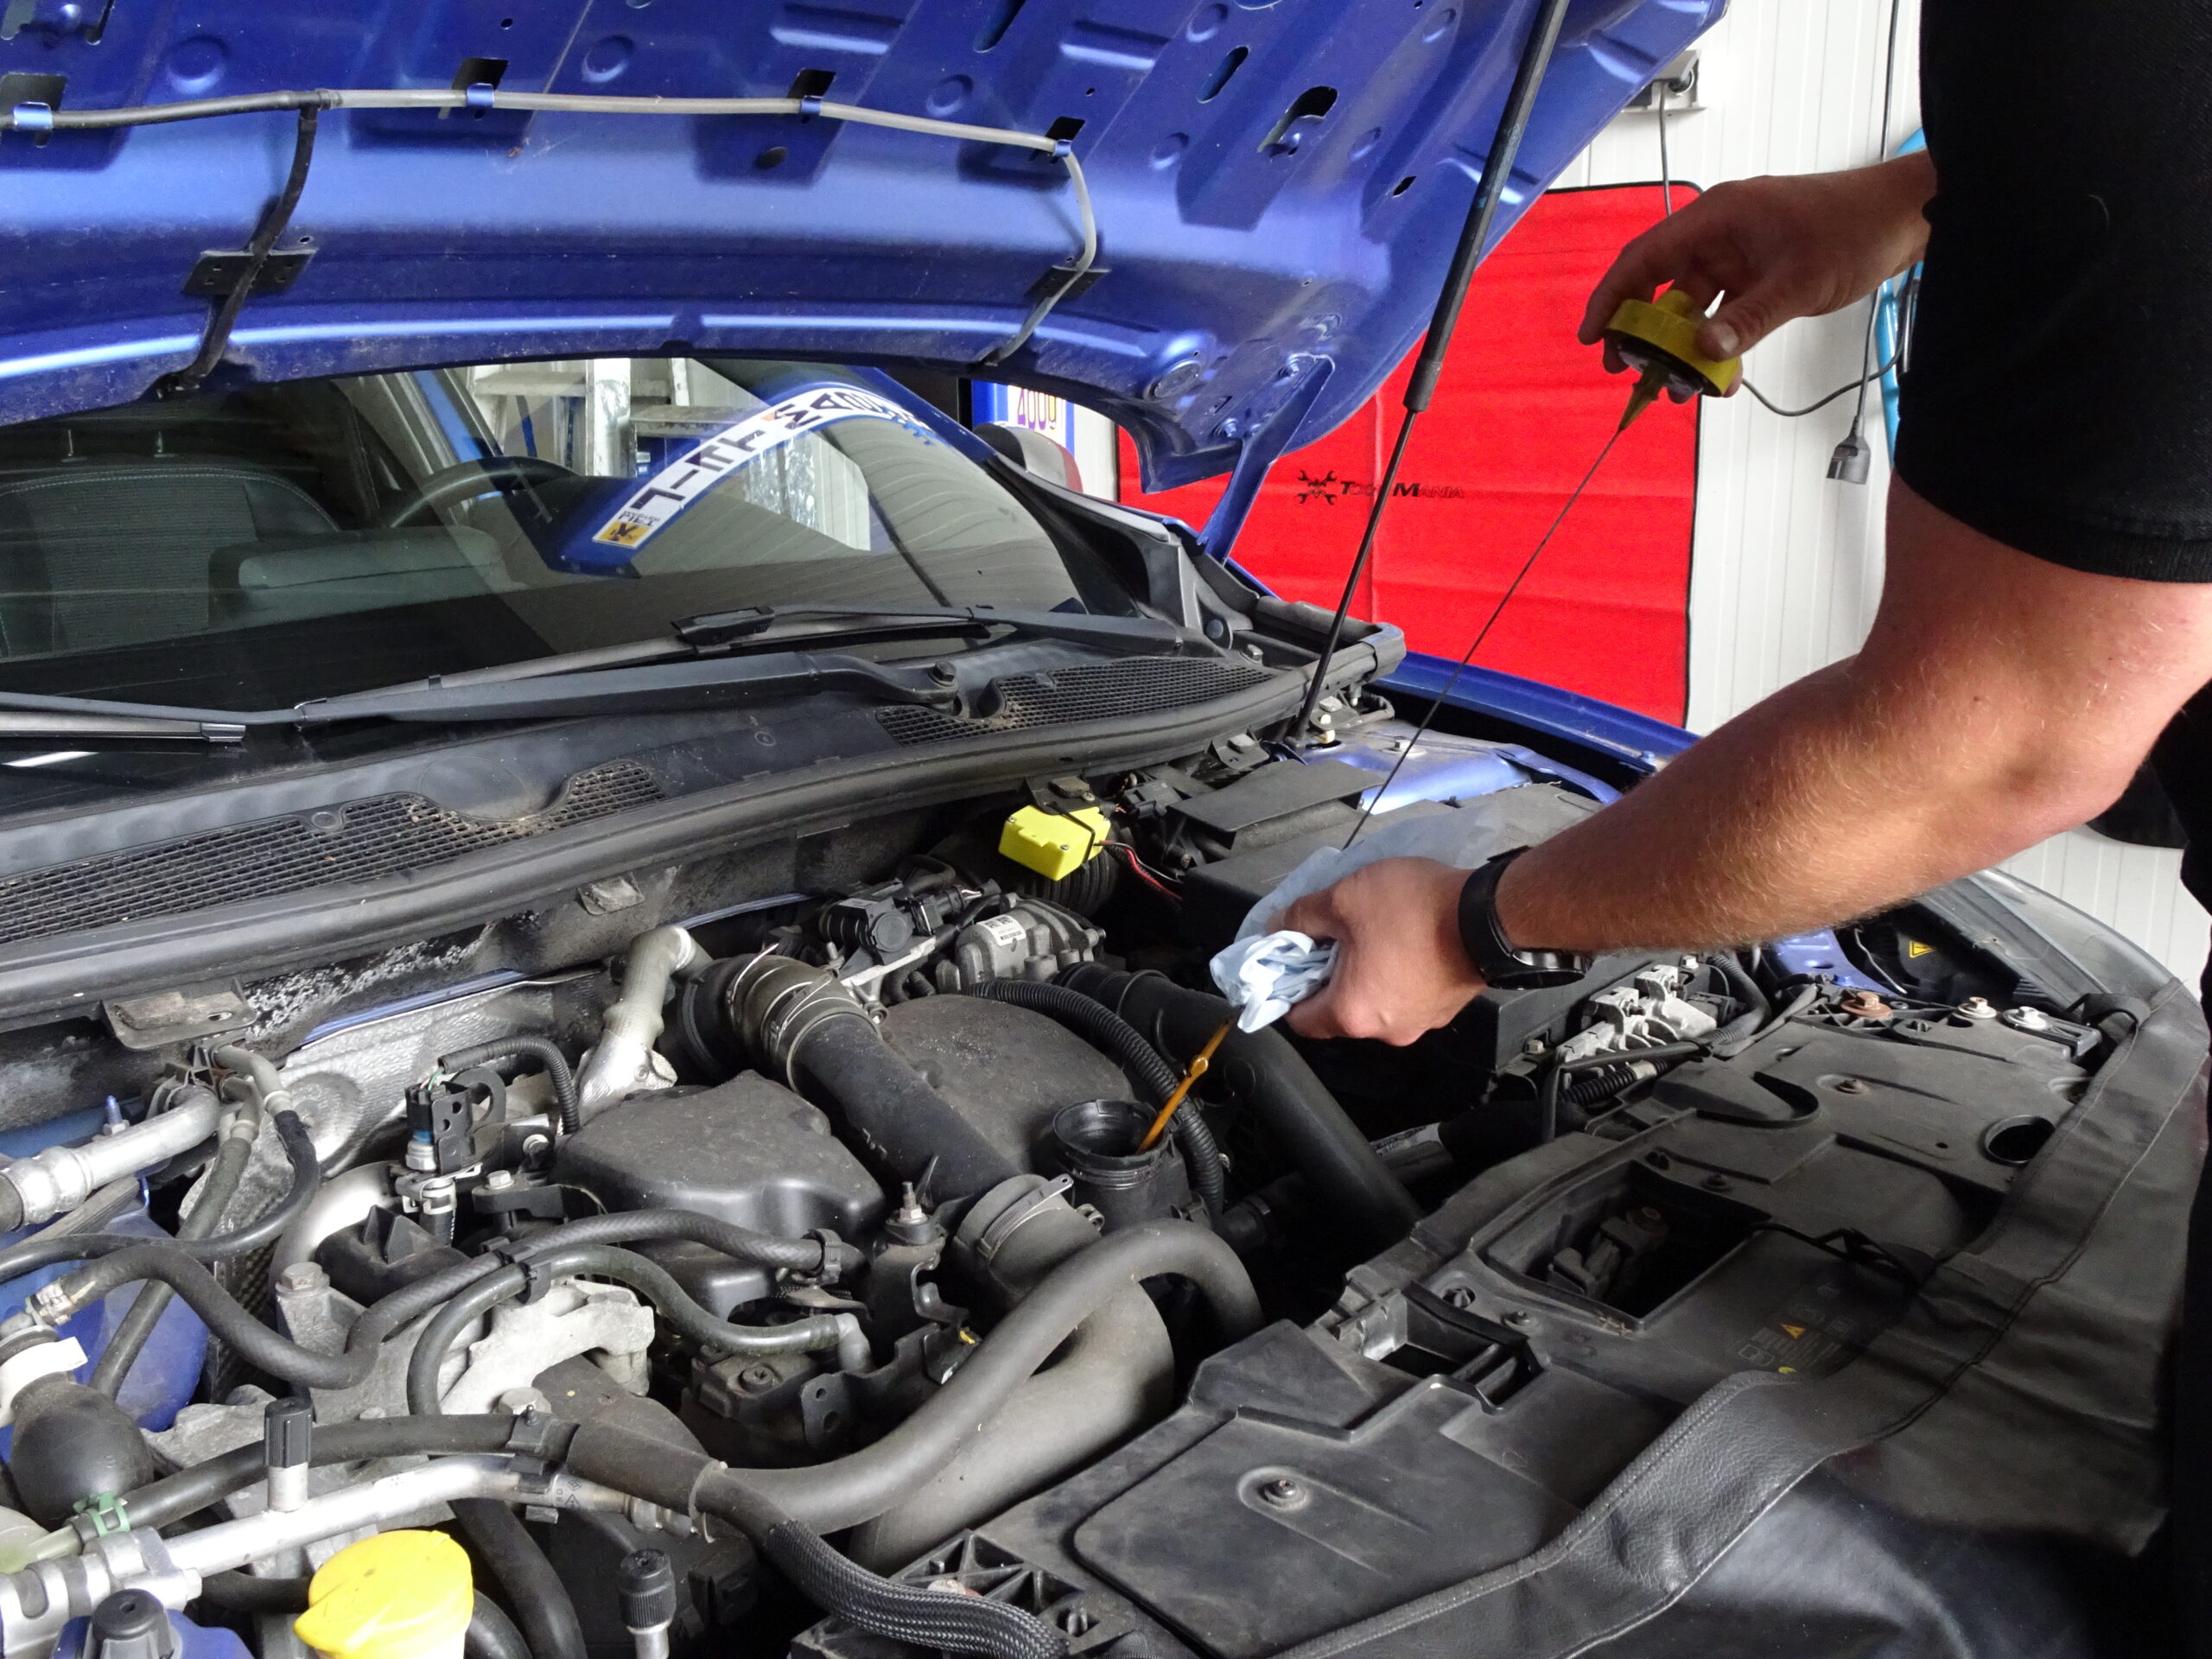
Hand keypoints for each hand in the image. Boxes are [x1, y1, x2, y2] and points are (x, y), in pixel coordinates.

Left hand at [1274, 857, 1486, 1044]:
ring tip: (1372, 934)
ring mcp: (1420, 1024)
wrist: (1491, 917)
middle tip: (1332, 937)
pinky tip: (1403, 941)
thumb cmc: (1415, 911)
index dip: (1287, 990)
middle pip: (1338, 1012)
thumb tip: (1278, 926)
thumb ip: (1301, 916)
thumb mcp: (1345, 900)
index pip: (1300, 1021)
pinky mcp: (1444, 1009)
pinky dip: (1396, 976)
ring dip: (1365, 975)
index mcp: (1352, 1014)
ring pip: (1374, 1003)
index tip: (1290, 963)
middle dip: (1329, 976)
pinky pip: (1405, 997)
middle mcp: (1385, 1030)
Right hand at [1578, 153, 1936, 374]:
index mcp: (1717, 217)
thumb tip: (1701, 352)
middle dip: (1642, 332)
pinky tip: (1720, 375)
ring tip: (1679, 387)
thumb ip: (1748, 318)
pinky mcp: (1758, 273)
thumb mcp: (1799, 281)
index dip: (1612, 298)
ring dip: (1682, 347)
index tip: (1594, 338)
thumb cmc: (1855, 229)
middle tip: (1630, 372)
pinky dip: (1717, 343)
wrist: (1906, 217)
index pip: (1644, 258)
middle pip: (1659, 285)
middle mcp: (1719, 233)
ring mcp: (1739, 254)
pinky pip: (1723, 313)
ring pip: (1691, 306)